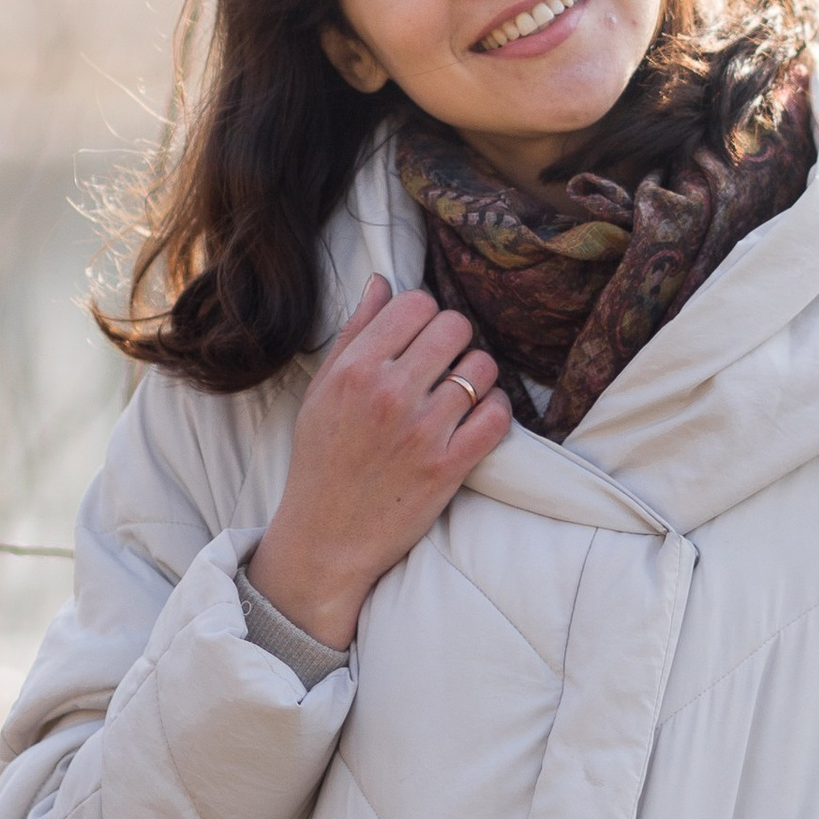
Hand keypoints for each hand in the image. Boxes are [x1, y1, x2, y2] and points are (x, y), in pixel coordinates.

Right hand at [246, 277, 511, 650]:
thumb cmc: (322, 459)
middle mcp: (389, 393)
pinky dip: (496, 410)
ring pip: (483, 368)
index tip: (421, 336)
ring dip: (479, 375)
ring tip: (462, 391)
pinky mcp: (448, 468)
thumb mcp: (322, 390)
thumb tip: (383, 281)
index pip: (417, 303)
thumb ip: (354, 332)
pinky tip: (478, 417)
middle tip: (445, 362)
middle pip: (455, 327)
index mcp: (355, 369)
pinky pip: (497, 417)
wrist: (326, 538)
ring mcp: (421, 432)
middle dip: (456, 339)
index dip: (425, 314)